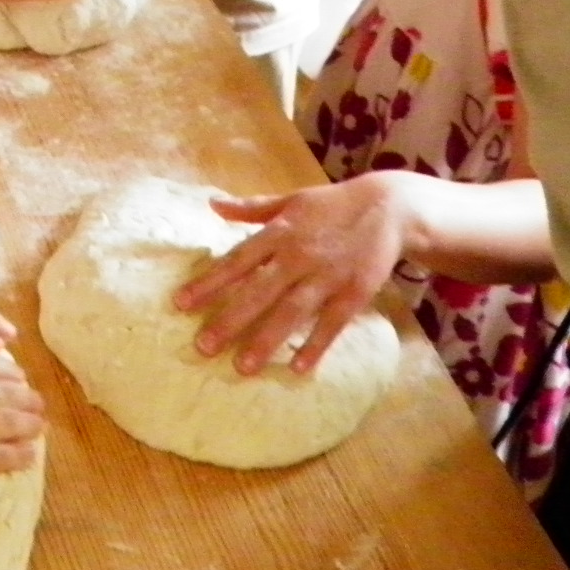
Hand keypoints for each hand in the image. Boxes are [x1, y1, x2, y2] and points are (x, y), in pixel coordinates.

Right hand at [0, 344, 44, 490]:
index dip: (5, 369)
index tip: (12, 374)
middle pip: (8, 389)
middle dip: (25, 394)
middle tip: (34, 399)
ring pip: (13, 421)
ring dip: (31, 422)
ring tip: (40, 425)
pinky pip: (3, 456)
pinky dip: (20, 455)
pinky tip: (30, 456)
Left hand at [173, 172, 426, 374]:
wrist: (388, 207)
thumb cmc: (331, 206)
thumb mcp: (290, 200)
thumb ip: (251, 208)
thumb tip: (212, 204)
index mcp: (280, 232)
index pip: (237, 260)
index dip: (209, 282)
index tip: (181, 304)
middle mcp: (298, 255)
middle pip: (259, 290)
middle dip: (230, 319)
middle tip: (203, 347)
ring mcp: (327, 275)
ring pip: (292, 311)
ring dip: (266, 339)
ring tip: (242, 366)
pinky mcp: (354, 291)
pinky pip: (332, 323)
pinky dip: (316, 345)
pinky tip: (298, 368)